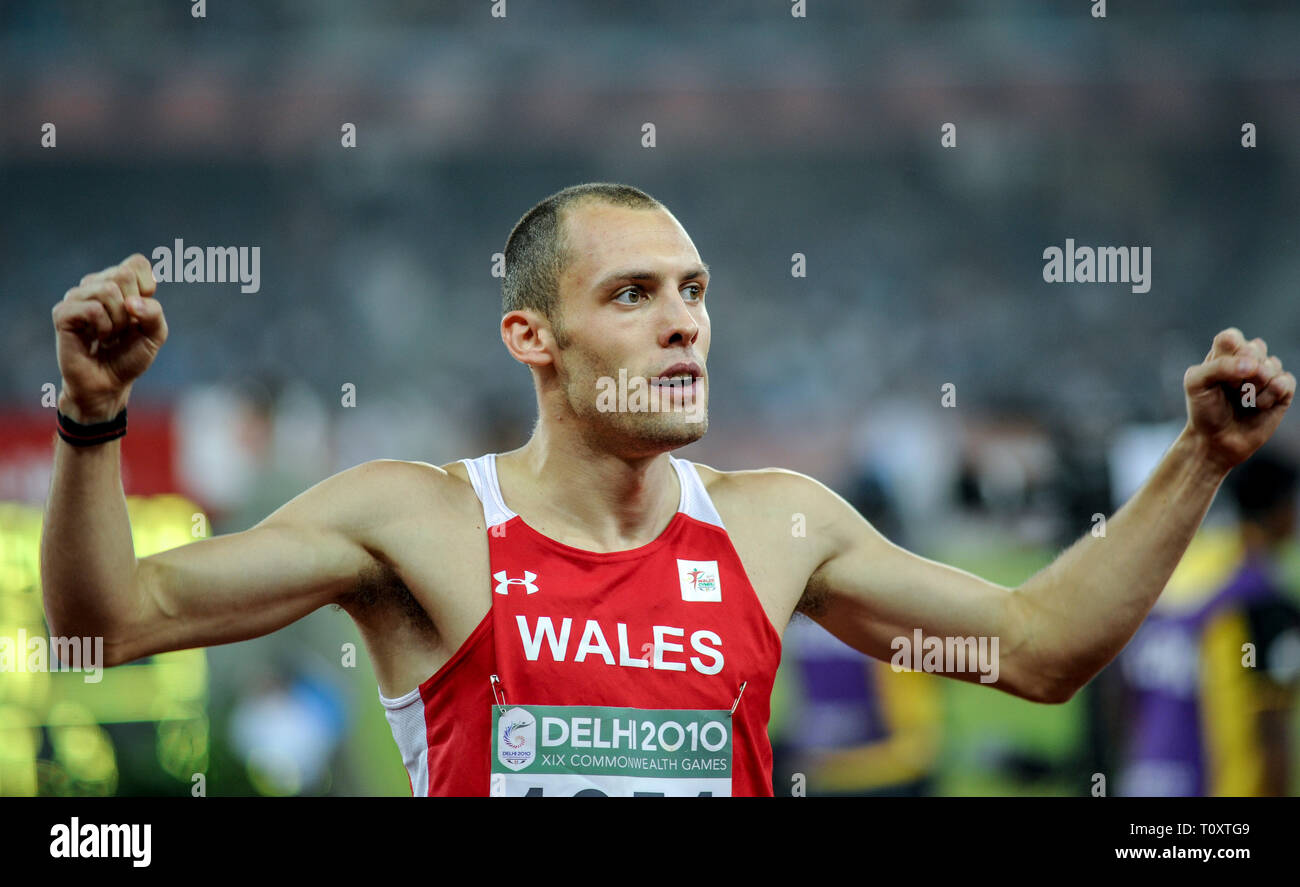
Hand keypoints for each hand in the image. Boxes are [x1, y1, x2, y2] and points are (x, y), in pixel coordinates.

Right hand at [52, 254, 167, 422]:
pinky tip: (94, 338)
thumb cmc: (130, 356)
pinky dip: (102, 327)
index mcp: (118, 283)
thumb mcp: (155, 335)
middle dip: (132, 308)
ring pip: (108, 290)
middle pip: (123, 274)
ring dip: (118, 321)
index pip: (136, 263)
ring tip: (108, 335)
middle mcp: (95, 285)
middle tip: (123, 329)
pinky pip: (93, 309)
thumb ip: (155, 313)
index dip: (146, 288)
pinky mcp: (63, 313)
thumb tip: (131, 302)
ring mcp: (77, 296)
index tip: (140, 313)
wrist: (109, 383)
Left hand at [1183, 327, 1294, 471]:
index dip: (1227, 358)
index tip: (1217, 377)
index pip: (1232, 337)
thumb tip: (1253, 365)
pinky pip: (1285, 382)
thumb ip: (1217, 366)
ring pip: (1272, 365)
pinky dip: (1270, 396)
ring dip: (1254, 388)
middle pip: (1255, 348)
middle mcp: (1248, 358)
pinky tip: (1259, 406)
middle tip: (1230, 390)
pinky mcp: (1282, 391)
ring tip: (1243, 400)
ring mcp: (1267, 374)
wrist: (1216, 441)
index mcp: (1224, 352)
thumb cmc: (1204, 410)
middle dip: (1240, 375)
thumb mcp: (1196, 384)